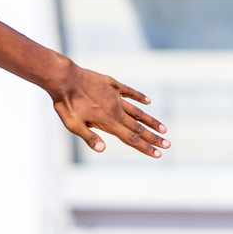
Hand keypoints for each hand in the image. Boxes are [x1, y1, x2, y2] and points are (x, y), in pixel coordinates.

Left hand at [50, 64, 169, 157]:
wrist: (64, 79)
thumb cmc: (66, 104)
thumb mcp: (73, 125)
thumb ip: (89, 137)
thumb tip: (103, 150)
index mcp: (108, 122)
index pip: (131, 139)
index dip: (145, 147)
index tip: (158, 154)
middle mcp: (116, 110)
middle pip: (138, 127)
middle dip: (154, 138)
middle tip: (168, 144)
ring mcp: (115, 97)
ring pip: (137, 111)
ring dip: (151, 120)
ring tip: (163, 128)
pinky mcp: (111, 84)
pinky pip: (129, 91)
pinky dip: (139, 97)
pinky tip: (147, 101)